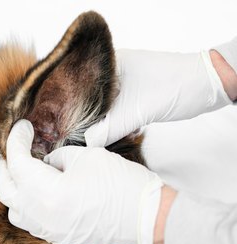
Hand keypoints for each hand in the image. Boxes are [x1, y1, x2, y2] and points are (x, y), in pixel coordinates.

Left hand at [0, 119, 162, 243]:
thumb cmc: (121, 183)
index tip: (22, 128)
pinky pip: (32, 220)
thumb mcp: (85, 157)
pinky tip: (37, 188)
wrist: (147, 214)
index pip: (18, 164)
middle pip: (7, 191)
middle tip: (11, 148)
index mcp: (48, 194)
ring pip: (16, 210)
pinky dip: (28, 202)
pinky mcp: (60, 236)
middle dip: (5, 166)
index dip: (16, 141)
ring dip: (14, 187)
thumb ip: (57, 158)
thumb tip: (45, 162)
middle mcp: (43, 217)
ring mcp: (51, 230)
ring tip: (21, 169)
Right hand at [85, 49, 231, 146]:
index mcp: (112, 63)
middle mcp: (116, 68)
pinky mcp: (137, 91)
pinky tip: (120, 131)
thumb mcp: (137, 111)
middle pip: (94, 96)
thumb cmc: (175, 87)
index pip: (84, 85)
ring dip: (107, 120)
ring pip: (108, 103)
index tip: (72, 123)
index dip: (76, 105)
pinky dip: (119, 120)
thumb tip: (87, 143)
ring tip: (103, 134)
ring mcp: (127, 79)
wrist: (208, 86)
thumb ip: (109, 129)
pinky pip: (120, 107)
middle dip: (92, 116)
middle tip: (85, 133)